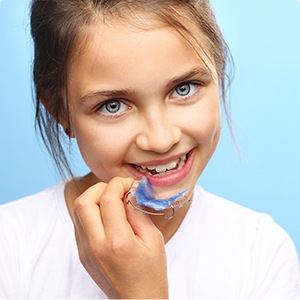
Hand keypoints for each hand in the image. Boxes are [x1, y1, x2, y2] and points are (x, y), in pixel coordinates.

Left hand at [73, 177, 168, 298]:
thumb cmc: (151, 273)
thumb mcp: (154, 239)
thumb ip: (138, 212)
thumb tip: (129, 191)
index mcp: (118, 242)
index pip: (108, 199)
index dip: (119, 184)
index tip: (129, 184)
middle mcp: (96, 245)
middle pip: (84, 201)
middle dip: (100, 188)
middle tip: (117, 190)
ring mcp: (85, 251)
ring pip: (78, 211)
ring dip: (94, 199)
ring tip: (113, 202)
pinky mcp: (82, 254)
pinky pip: (80, 223)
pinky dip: (91, 212)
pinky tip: (107, 216)